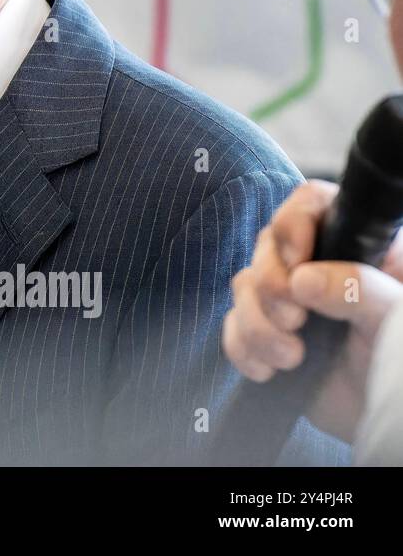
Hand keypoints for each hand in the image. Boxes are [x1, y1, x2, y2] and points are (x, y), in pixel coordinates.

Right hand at [222, 181, 402, 440]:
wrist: (388, 416)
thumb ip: (361, 289)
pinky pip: (232, 328)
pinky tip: (271, 371)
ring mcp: (288, 301)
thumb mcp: (399, 316)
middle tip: (295, 317)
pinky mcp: (267, 335)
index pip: (311, 204)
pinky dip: (244, 349)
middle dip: (270, 284)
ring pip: (244, 287)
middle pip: (267, 245)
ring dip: (258, 324)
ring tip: (290, 356)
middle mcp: (316, 265)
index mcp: (356, 246)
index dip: (293, 221)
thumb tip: (302, 279)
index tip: (297, 257)